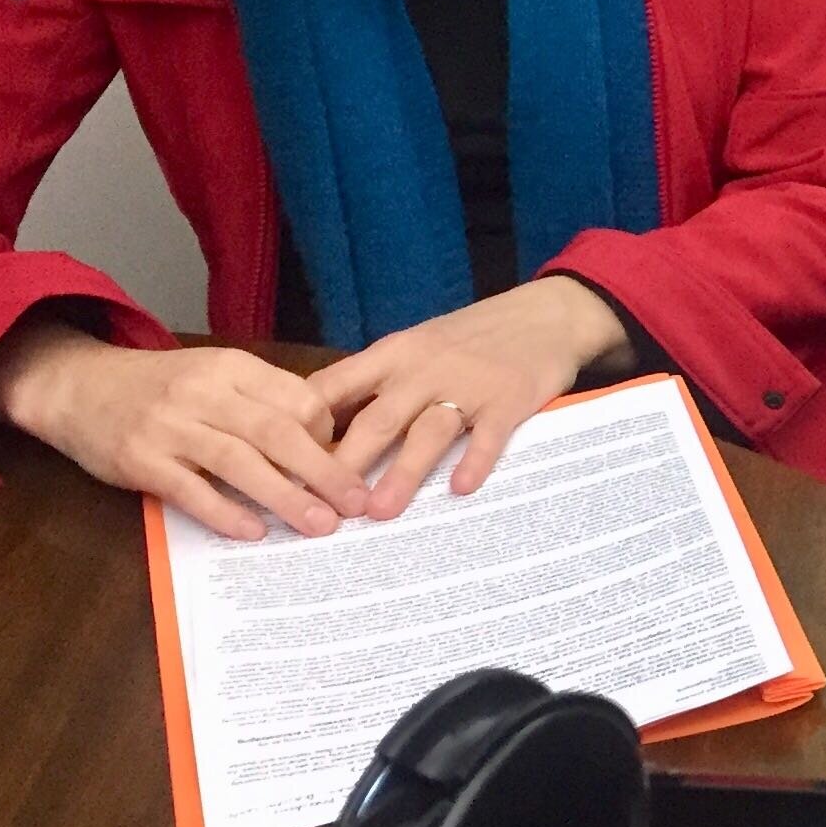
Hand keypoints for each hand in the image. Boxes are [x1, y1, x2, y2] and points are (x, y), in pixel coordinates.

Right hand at [0, 320, 365, 542]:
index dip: (328, 436)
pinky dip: (223, 511)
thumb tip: (323, 443)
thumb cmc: (159, 387)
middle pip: (276, 431)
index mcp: (230, 367)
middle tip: (356, 504)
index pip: (297, 399)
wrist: (77, 385)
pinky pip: (189, 489)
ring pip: (238, 461)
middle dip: (323, 470)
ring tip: (319, 524)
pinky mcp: (139, 460)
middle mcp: (203, 393)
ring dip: (284, 495)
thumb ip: (260, 402)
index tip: (347, 467)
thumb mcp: (213, 376)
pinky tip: (253, 532)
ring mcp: (169, 426)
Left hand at [312, 277, 630, 516]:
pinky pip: (489, 434)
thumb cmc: (471, 338)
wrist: (545, 314)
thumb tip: (318, 434)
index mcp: (393, 355)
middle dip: (347, 464)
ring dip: (403, 472)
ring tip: (380, 511)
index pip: (334, 388)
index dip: (304, 428)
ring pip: (428, 430)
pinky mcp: (510, 399)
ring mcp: (468, 384)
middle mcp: (424, 369)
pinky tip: (461, 488)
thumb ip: (375, 384)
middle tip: (323, 506)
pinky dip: (476, 460)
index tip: (280, 467)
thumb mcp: (416, 348)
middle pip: (377, 419)